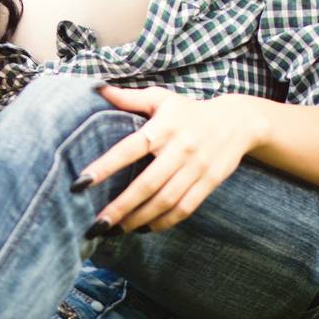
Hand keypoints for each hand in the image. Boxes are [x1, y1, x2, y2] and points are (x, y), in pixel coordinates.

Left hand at [77, 86, 259, 232]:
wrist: (237, 121)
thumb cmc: (189, 110)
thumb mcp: (161, 99)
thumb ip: (128, 98)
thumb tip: (96, 89)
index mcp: (163, 127)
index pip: (129, 149)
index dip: (105, 166)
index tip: (81, 183)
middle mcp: (180, 149)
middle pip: (146, 184)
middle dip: (120, 206)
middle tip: (96, 224)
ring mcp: (196, 168)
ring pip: (165, 200)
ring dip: (138, 218)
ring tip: (115, 230)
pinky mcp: (209, 183)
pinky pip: (184, 208)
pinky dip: (164, 222)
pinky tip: (145, 229)